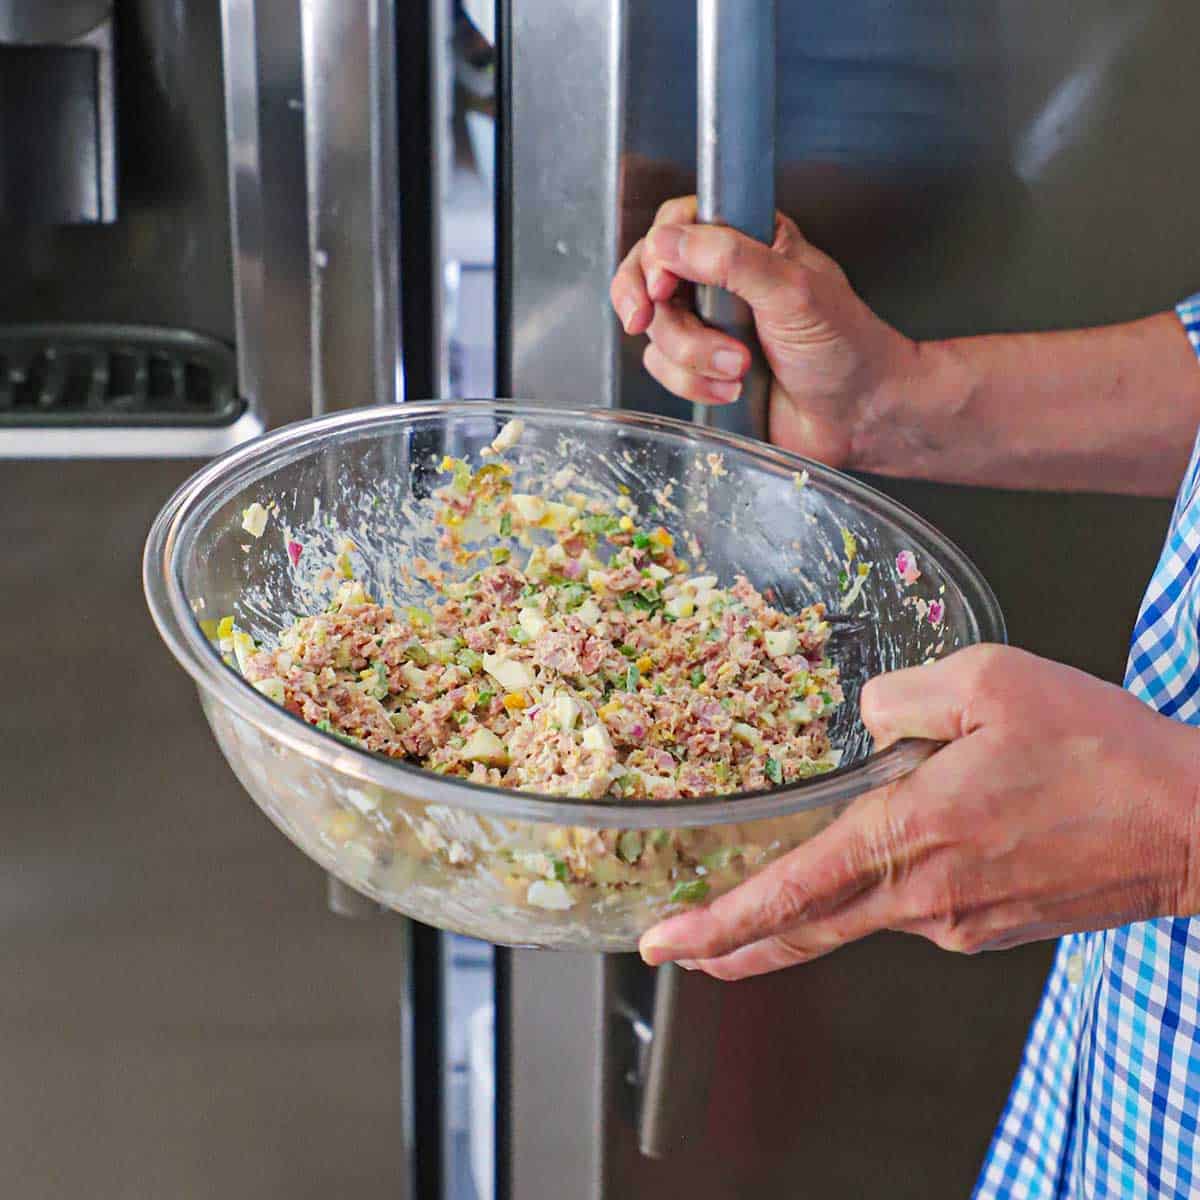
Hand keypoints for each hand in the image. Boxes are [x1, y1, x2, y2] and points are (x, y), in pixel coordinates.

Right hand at [609, 196, 921, 466]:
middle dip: (656, 310)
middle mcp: (723, 278)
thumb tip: (668, 242)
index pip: (677, 225)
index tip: (662, 285)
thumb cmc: (845, 347)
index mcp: (749, 239)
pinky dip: (694, 384)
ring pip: (657, 331)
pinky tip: (733, 389)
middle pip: (651, 278)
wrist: (858, 415)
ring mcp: (710, 325)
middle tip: (647, 321)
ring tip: (740, 367)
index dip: (657, 254)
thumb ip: (731, 259)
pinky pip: (666, 370)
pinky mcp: (703, 367)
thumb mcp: (792, 290)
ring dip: (691, 356)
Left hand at [639, 645, 1199, 979]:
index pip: (790, 893)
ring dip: (809, 903)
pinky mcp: (989, 927)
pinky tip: (895, 849)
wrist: (1195, 823)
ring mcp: (958, 922)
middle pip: (804, 929)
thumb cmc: (1101, 751)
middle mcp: (924, 897)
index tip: (665, 942)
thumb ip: (904, 696)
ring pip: (860, 912)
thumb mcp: (992, 681)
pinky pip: (915, 904)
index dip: (719, 922)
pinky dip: (882, 885)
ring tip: (763, 888)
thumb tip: (863, 716)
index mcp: (910, 836)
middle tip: (676, 948)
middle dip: (731, 944)